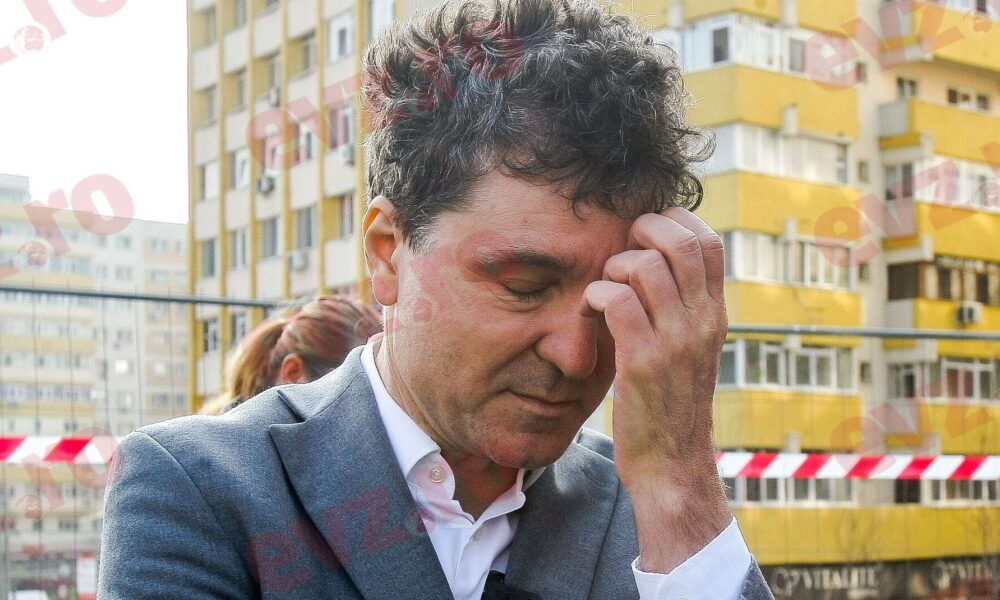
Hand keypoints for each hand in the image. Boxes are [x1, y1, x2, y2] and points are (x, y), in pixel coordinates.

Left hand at [582, 207, 730, 571]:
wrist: (673, 465)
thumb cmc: (671, 404)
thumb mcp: (690, 350)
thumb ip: (682, 309)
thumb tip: (656, 264)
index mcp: (714, 315)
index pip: (708, 241)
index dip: (673, 223)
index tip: (643, 236)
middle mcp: (701, 322)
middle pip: (680, 241)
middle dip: (641, 231)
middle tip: (619, 253)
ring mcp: (675, 341)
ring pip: (644, 267)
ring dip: (612, 267)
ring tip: (603, 289)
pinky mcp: (642, 362)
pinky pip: (615, 301)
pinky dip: (595, 296)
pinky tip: (590, 312)